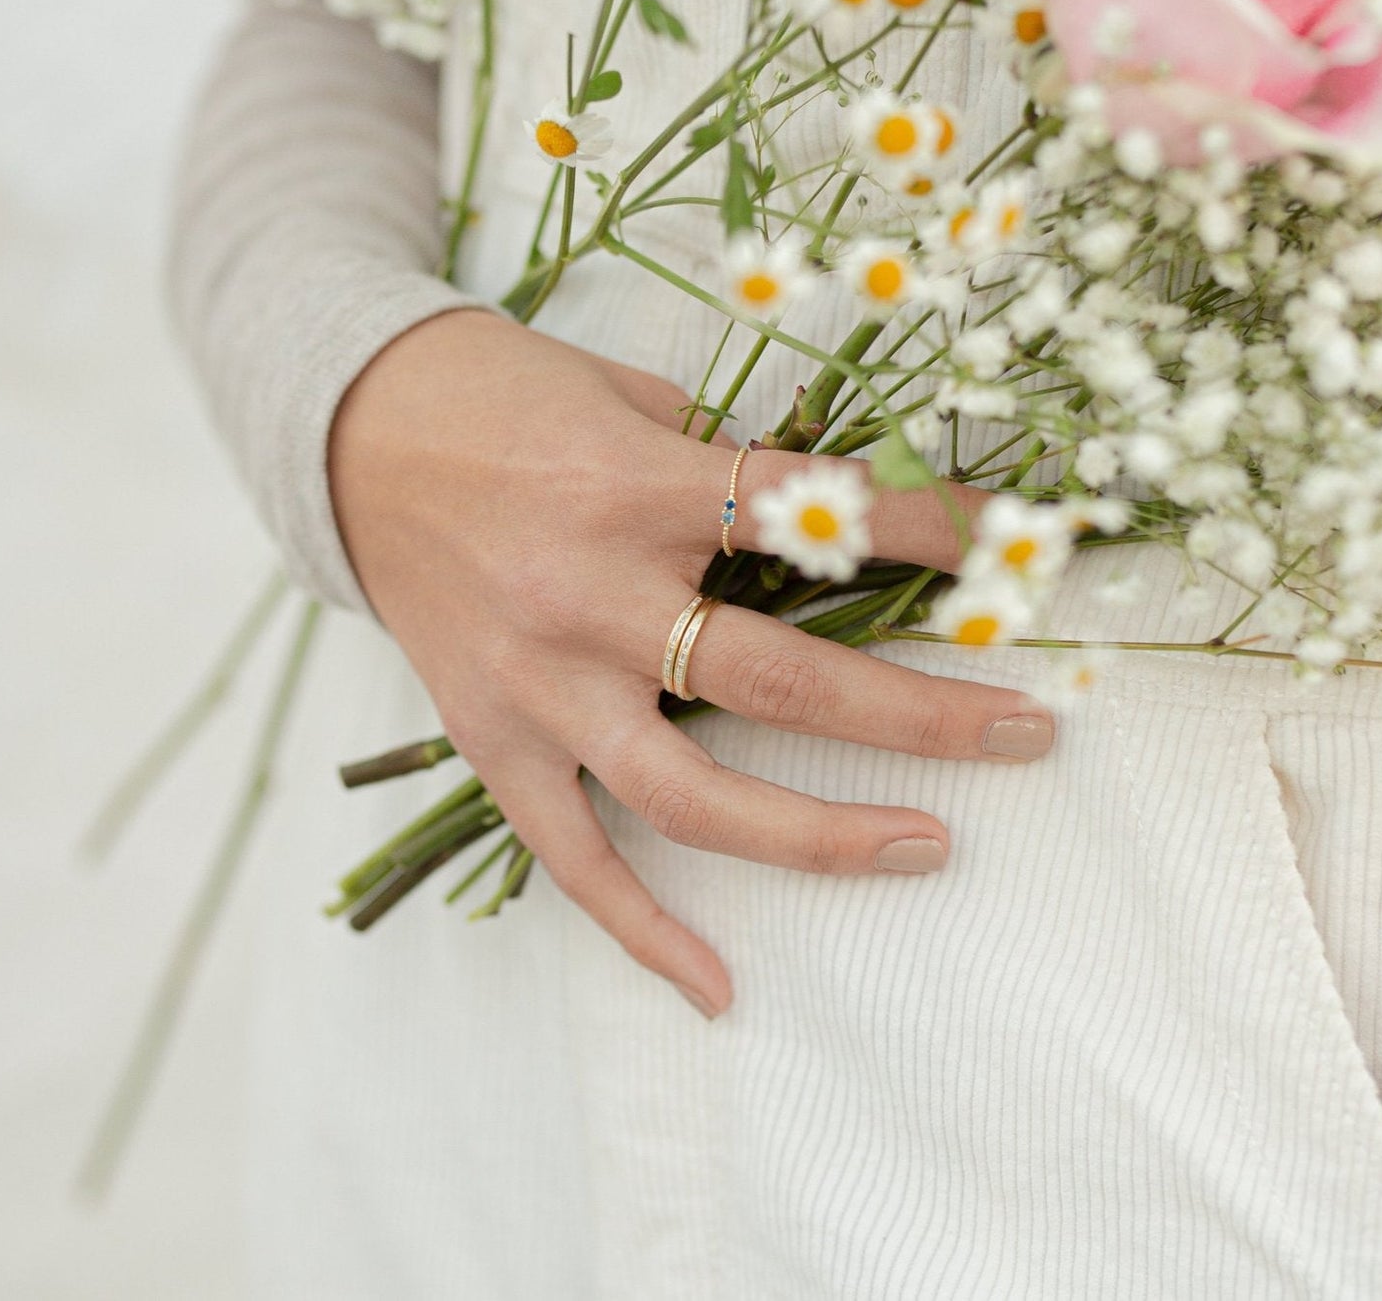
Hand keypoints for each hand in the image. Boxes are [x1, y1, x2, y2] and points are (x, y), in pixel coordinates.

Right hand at [328, 308, 1055, 1017]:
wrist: (353, 431)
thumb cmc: (503, 393)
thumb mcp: (628, 397)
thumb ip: (725, 466)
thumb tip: (836, 519)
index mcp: (636, 487)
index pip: (816, 517)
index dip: (932, 531)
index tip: (1019, 549)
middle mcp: (592, 595)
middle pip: (783, 680)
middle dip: (921, 711)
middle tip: (1027, 733)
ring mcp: (539, 684)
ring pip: (691, 793)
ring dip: (820, 834)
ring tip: (928, 846)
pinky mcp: (492, 739)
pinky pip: (573, 856)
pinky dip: (643, 930)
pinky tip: (719, 989)